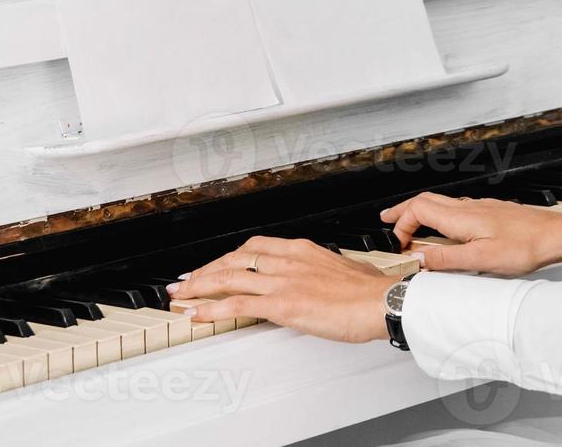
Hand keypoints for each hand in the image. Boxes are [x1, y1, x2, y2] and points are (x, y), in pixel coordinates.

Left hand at [168, 236, 395, 342]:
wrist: (380, 301)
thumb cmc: (369, 290)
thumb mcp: (342, 269)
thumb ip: (323, 271)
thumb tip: (321, 279)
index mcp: (300, 249)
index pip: (253, 247)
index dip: (228, 256)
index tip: (216, 264)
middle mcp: (286, 260)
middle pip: (234, 259)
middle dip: (206, 269)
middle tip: (188, 279)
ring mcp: (281, 281)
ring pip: (228, 278)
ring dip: (199, 286)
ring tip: (182, 294)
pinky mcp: (281, 304)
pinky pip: (237, 305)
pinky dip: (212, 308)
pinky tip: (197, 313)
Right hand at [381, 192, 561, 275]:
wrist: (559, 235)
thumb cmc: (527, 247)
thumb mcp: (483, 260)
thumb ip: (447, 259)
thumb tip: (416, 259)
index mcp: (461, 218)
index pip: (418, 209)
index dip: (401, 224)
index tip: (397, 244)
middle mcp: (468, 207)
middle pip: (425, 200)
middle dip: (402, 210)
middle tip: (386, 220)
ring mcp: (480, 207)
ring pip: (441, 203)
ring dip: (420, 212)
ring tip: (410, 225)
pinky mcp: (491, 212)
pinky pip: (456, 209)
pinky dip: (440, 216)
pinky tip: (446, 229)